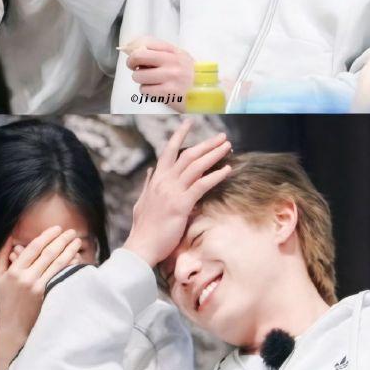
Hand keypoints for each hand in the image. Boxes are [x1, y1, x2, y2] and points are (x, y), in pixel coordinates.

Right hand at [0, 226, 82, 344]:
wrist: (12, 326)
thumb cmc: (3, 299)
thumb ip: (1, 255)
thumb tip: (10, 236)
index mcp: (14, 270)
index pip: (34, 247)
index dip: (47, 236)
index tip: (57, 229)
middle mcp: (27, 278)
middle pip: (49, 253)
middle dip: (62, 240)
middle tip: (71, 232)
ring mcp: (39, 287)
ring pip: (58, 264)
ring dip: (69, 250)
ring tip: (77, 241)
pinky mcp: (47, 296)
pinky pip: (60, 277)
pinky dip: (69, 266)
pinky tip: (76, 259)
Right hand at [123, 120, 230, 266]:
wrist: (141, 246)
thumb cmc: (144, 228)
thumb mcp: (142, 202)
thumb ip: (148, 184)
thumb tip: (151, 170)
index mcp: (156, 180)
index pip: (168, 151)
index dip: (179, 135)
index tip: (189, 122)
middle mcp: (164, 181)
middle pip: (188, 155)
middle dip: (206, 144)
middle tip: (222, 136)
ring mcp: (172, 191)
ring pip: (196, 166)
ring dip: (214, 154)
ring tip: (228, 147)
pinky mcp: (181, 204)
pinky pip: (201, 185)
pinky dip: (215, 176)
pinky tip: (227, 170)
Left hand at [126, 37, 194, 110]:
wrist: (207, 94)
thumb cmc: (190, 76)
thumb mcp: (180, 58)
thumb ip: (161, 53)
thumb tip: (134, 51)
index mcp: (174, 51)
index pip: (146, 43)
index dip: (135, 50)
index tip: (134, 58)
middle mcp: (172, 62)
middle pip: (138, 56)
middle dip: (131, 62)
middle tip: (134, 68)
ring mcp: (170, 77)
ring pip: (138, 76)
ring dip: (141, 81)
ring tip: (151, 82)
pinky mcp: (168, 92)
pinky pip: (145, 90)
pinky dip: (147, 91)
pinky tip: (157, 91)